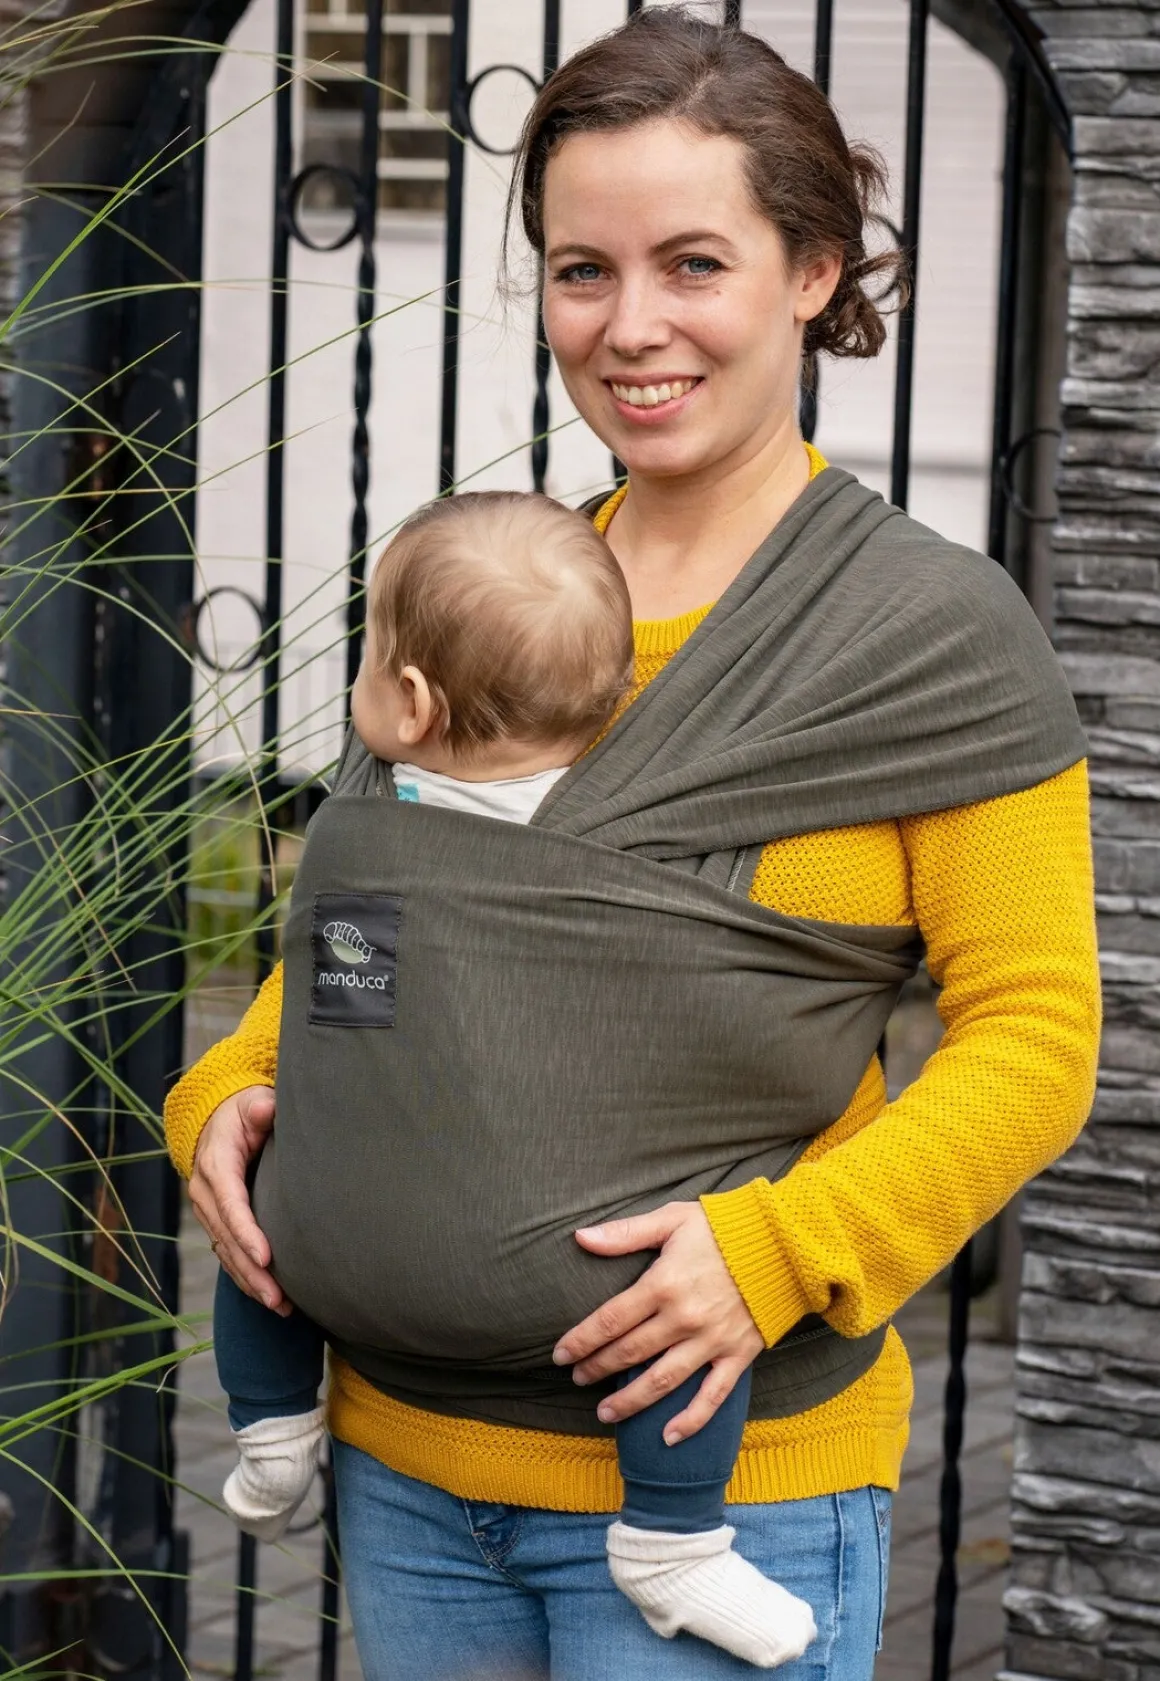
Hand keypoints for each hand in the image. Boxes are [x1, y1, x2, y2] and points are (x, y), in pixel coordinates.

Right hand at [189, 1085, 287, 1313]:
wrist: (217, 1122)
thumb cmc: (243, 1112)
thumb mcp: (250, 1102)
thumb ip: (260, 1107)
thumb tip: (265, 1109)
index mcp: (216, 1166)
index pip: (230, 1205)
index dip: (246, 1233)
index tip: (267, 1258)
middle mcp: (207, 1195)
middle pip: (228, 1240)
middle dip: (252, 1272)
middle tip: (279, 1298)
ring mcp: (210, 1213)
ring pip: (227, 1254)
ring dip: (251, 1283)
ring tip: (282, 1307)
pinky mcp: (219, 1224)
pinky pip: (230, 1255)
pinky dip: (247, 1278)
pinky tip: (272, 1298)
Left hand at [552, 1202, 762, 1442]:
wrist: (786, 1242)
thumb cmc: (725, 1226)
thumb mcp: (672, 1219)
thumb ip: (625, 1233)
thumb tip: (581, 1237)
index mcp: (663, 1284)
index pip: (610, 1320)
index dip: (581, 1340)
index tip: (560, 1355)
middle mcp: (684, 1318)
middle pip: (629, 1352)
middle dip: (598, 1368)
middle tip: (578, 1379)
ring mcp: (712, 1341)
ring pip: (662, 1381)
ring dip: (630, 1401)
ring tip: (605, 1413)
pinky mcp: (738, 1356)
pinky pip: (712, 1396)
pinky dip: (691, 1420)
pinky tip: (668, 1436)